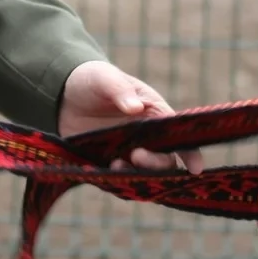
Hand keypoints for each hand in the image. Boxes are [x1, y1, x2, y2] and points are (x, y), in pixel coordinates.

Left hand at [57, 61, 201, 172]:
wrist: (62, 95)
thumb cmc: (92, 80)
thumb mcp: (104, 77)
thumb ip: (119, 90)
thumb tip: (135, 108)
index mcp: (154, 113)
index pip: (178, 135)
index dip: (190, 152)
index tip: (195, 167)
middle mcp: (146, 136)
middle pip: (165, 159)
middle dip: (156, 163)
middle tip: (137, 155)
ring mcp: (128, 152)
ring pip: (144, 173)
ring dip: (138, 175)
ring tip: (117, 164)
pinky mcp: (109, 163)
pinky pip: (120, 179)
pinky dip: (119, 180)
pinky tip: (108, 170)